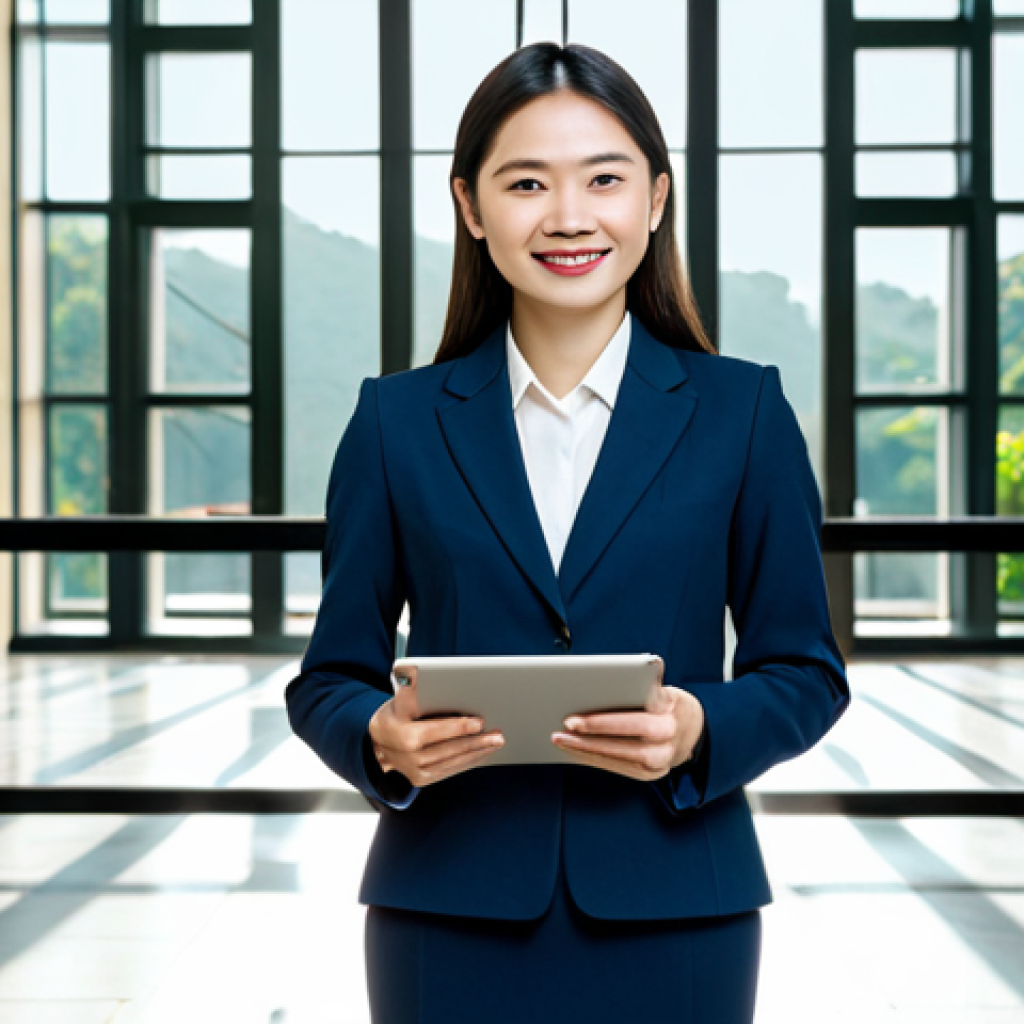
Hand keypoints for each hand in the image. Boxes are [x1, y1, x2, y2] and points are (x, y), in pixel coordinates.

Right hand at [368, 670, 504, 786]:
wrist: (378, 744)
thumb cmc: (393, 716)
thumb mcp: (398, 701)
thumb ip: (409, 688)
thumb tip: (416, 671)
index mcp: (405, 737)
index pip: (438, 730)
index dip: (459, 726)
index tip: (480, 722)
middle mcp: (411, 759)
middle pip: (450, 748)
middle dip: (477, 742)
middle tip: (498, 735)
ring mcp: (417, 772)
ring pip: (453, 761)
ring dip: (478, 752)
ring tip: (495, 743)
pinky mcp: (423, 780)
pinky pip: (450, 770)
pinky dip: (468, 762)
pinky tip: (482, 753)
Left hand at [550, 684, 704, 781]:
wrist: (694, 732)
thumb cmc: (668, 704)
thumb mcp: (663, 689)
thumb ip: (640, 688)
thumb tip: (603, 683)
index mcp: (670, 706)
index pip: (640, 708)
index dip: (608, 717)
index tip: (582, 712)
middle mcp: (669, 734)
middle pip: (629, 735)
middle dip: (595, 731)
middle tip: (567, 724)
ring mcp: (661, 759)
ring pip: (621, 755)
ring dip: (587, 748)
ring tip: (561, 738)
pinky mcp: (650, 774)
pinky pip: (618, 766)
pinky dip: (594, 758)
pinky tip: (574, 749)